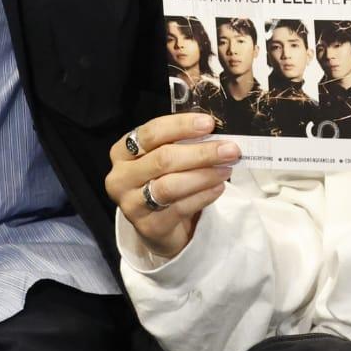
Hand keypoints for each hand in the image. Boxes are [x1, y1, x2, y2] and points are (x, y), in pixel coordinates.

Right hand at [105, 112, 239, 259]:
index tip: (209, 124)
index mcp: (122, 151)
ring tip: (227, 169)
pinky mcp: (149, 227)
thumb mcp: (165, 157)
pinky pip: (180, 208)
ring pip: (170, 185)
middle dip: (200, 153)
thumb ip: (182, 143)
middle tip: (229, 149)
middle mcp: (121, 177)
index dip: (181, 126)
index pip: (151, 133)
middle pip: (163, 159)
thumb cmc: (163, 180)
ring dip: (204, 175)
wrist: (157, 226)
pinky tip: (218, 187)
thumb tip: (215, 131)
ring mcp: (132, 204)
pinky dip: (203, 196)